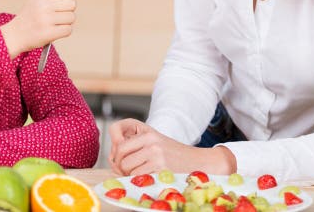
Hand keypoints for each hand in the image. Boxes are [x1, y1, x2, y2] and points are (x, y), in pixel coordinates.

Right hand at [0, 0, 75, 57]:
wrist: (15, 35)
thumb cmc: (28, 17)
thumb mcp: (36, 0)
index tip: (64, 3)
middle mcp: (44, 5)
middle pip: (72, 4)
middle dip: (69, 10)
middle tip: (61, 15)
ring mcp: (46, 19)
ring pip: (72, 17)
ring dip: (67, 22)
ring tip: (56, 24)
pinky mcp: (48, 33)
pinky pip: (68, 30)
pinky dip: (64, 31)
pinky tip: (55, 31)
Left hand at [109, 119, 236, 175]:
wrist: (201, 162)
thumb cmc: (175, 155)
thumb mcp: (156, 141)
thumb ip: (135, 144)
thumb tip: (112, 156)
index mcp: (148, 132)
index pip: (118, 136)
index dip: (114, 150)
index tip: (118, 158)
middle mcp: (151, 141)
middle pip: (120, 154)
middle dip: (119, 166)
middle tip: (126, 171)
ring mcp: (156, 154)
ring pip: (127, 167)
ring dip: (129, 175)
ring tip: (140, 174)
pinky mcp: (160, 168)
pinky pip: (137, 177)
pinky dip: (139, 181)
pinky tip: (148, 179)